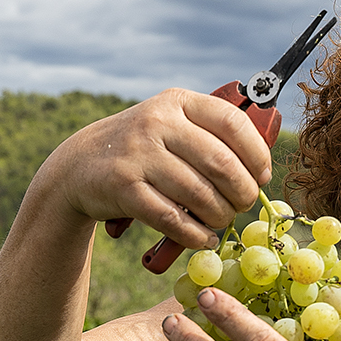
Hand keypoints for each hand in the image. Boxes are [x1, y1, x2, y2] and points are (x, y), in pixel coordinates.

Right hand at [41, 89, 271, 252]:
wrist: (78, 165)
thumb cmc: (141, 149)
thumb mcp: (170, 125)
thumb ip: (209, 136)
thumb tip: (261, 170)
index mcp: (178, 102)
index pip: (233, 122)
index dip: (256, 155)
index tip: (262, 177)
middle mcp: (158, 122)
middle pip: (222, 164)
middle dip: (242, 193)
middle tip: (243, 205)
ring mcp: (138, 154)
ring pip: (200, 195)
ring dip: (220, 217)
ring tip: (221, 221)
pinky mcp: (123, 187)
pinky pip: (172, 218)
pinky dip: (194, 235)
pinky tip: (202, 239)